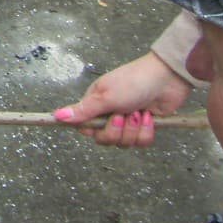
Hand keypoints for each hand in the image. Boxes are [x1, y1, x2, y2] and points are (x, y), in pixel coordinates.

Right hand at [52, 52, 193, 147]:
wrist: (166, 79)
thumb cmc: (132, 82)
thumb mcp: (105, 97)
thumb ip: (83, 111)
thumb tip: (56, 116)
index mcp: (95, 105)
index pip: (85, 128)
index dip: (92, 130)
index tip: (100, 123)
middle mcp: (109, 115)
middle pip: (104, 139)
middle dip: (116, 131)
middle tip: (123, 115)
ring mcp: (128, 122)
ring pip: (124, 143)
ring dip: (133, 130)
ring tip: (139, 112)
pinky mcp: (144, 127)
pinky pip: (141, 142)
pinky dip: (146, 131)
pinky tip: (149, 116)